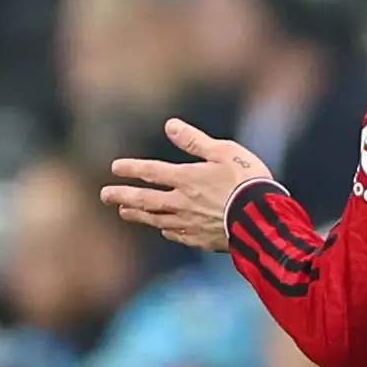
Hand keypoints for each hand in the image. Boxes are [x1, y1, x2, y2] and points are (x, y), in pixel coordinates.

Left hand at [102, 120, 272, 251]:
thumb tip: (170, 126)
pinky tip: (163, 230)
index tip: (115, 168)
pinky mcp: (201, 240)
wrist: (261, 219)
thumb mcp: (225, 152)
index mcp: (187, 178)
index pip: (152, 172)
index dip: (132, 168)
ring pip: (156, 219)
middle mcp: (182, 202)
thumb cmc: (248, 181)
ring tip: (124, 212)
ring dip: (138, 215)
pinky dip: (166, 230)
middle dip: (123, 195)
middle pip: (145, 199)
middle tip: (105, 195)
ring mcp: (189, 223)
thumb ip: (195, 141)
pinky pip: (177, 235)